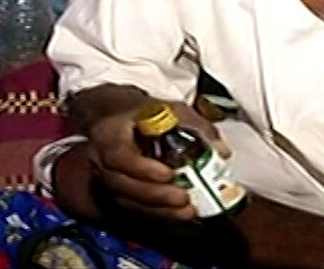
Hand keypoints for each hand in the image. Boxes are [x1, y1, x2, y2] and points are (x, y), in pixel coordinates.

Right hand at [70, 100, 228, 221]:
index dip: (142, 168)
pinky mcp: (117, 192)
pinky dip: (157, 213)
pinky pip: (133, 208)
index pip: (119, 156)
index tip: (168, 174)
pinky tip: (179, 214)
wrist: (116, 117)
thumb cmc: (142, 112)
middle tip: (183, 198)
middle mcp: (102, 159)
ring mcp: (107, 178)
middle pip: (122, 185)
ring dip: (159, 210)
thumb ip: (196, 126)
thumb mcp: (169, 108)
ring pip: (128, 201)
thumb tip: (221, 151)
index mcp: (110, 133)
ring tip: (187, 211)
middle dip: (156, 195)